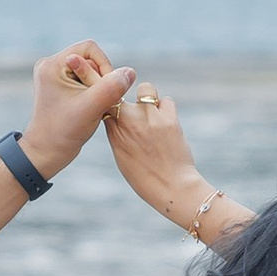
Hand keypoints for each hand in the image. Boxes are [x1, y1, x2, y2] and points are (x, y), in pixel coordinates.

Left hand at [21, 40, 138, 181]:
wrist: (46, 153)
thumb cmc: (64, 132)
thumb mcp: (92, 108)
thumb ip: (111, 88)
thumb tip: (130, 71)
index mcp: (52, 65)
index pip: (89, 48)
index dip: (104, 65)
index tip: (105, 89)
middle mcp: (51, 66)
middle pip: (90, 59)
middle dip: (101, 79)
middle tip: (99, 101)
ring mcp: (55, 76)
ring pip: (89, 70)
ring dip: (98, 87)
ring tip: (94, 106)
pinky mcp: (60, 87)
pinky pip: (85, 80)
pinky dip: (93, 92)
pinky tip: (89, 108)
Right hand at [105, 78, 237, 241]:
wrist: (171, 187)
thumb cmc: (145, 176)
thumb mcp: (122, 156)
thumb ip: (118, 133)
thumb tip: (118, 117)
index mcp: (114, 132)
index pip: (105, 102)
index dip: (109, 98)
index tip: (114, 102)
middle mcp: (129, 121)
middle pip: (120, 90)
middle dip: (126, 95)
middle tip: (136, 109)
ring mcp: (149, 117)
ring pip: (146, 89)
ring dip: (149, 98)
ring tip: (153, 114)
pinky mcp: (169, 118)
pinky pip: (167, 100)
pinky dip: (166, 108)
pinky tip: (167, 121)